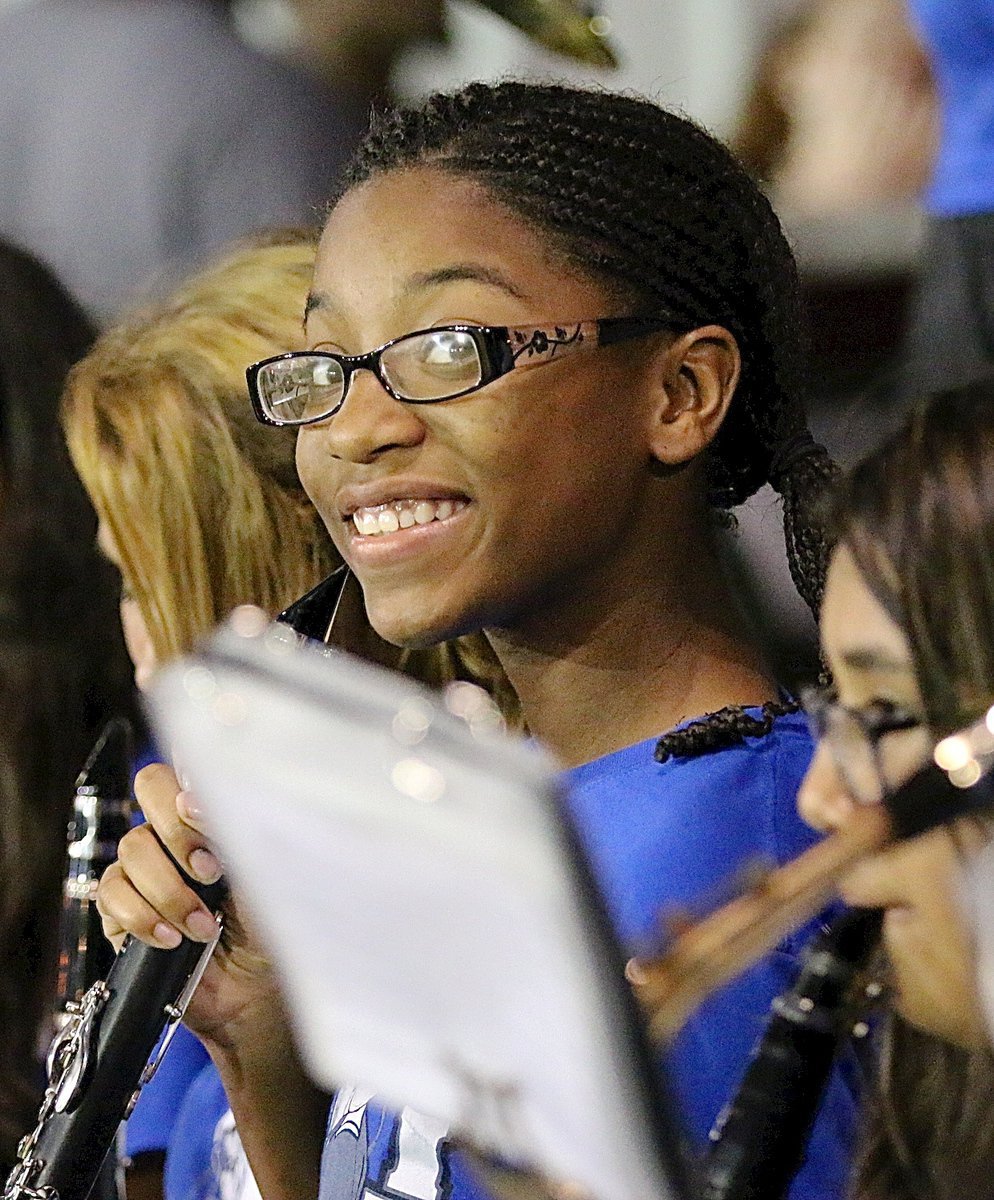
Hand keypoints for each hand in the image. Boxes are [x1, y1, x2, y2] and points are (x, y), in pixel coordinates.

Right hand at [96, 761, 277, 1053]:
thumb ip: (235, 830)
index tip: (201, 811)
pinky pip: (111, 895)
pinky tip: (171, 939)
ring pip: (132, 849)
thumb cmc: (271, 928)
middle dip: (178, 831)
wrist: (254, 994)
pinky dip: (142, 918)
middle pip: (150, 786)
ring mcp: (146, 870)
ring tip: (203, 925)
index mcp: (213, 815)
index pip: (187, 764)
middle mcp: (176, 833)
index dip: (187, 779)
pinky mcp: (122, 911)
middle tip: (210, 873)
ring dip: (169, 890)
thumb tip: (195, 799)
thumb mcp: (265, 873)